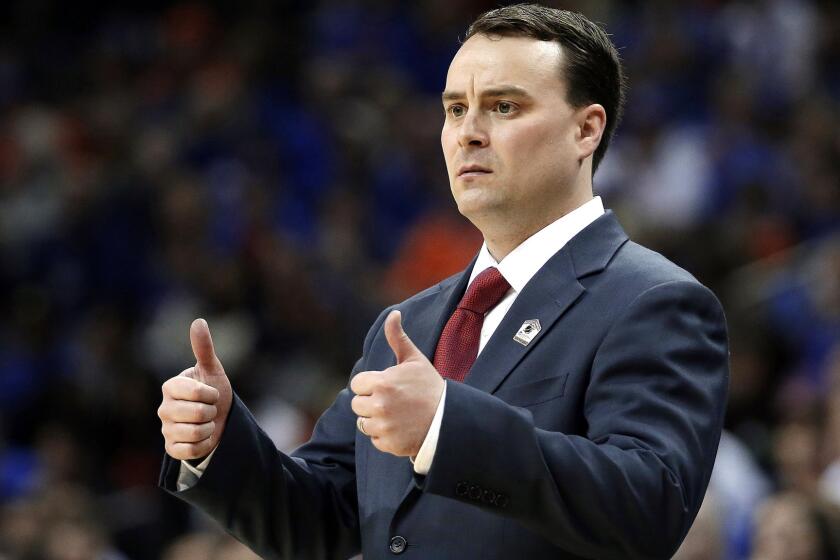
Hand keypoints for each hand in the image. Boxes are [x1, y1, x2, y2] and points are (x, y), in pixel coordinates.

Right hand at [158, 319, 232, 460]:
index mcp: (170, 387)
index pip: (196, 393)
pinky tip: (202, 438)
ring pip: (195, 433)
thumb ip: (204, 348)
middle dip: (212, 412)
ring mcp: (166, 429)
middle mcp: (163, 408)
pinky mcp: (171, 449)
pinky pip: (191, 450)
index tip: (212, 393)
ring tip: (207, 423)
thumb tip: (198, 321)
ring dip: (210, 428)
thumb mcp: (212, 370)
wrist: (219, 420)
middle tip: (210, 409)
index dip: (211, 394)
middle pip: (198, 414)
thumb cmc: (213, 391)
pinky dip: (204, 444)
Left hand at [350, 310, 444, 456]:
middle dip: (371, 403)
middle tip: (393, 402)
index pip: (357, 384)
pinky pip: (374, 440)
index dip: (370, 385)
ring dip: (376, 420)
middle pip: (357, 405)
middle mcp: (380, 405)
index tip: (387, 386)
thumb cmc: (430, 387)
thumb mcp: (415, 360)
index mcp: (382, 383)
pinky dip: (385, 436)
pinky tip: (401, 428)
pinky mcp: (388, 444)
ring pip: (363, 423)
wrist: (449, 419)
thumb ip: (398, 338)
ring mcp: (384, 426)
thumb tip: (394, 313)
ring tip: (397, 415)